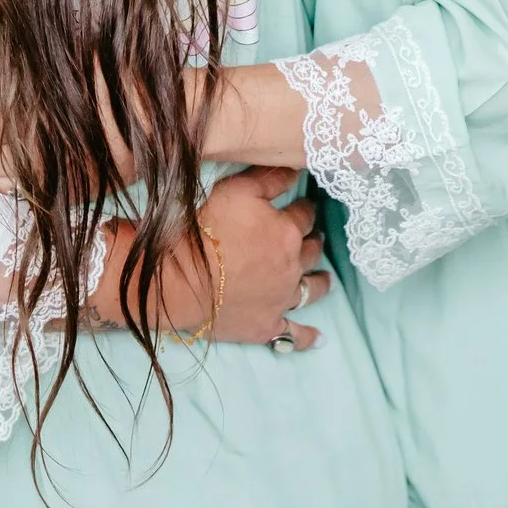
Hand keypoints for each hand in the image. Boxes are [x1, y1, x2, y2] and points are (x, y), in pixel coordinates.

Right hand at [195, 166, 328, 348]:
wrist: (182, 280)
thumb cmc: (206, 230)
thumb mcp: (236, 190)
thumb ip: (268, 178)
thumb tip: (296, 169)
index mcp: (287, 232)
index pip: (304, 215)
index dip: (304, 208)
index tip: (304, 205)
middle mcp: (292, 266)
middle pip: (311, 251)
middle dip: (313, 241)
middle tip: (313, 237)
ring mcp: (282, 299)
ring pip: (312, 289)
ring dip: (320, 282)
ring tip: (324, 278)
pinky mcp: (268, 326)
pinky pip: (296, 335)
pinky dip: (309, 337)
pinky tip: (320, 338)